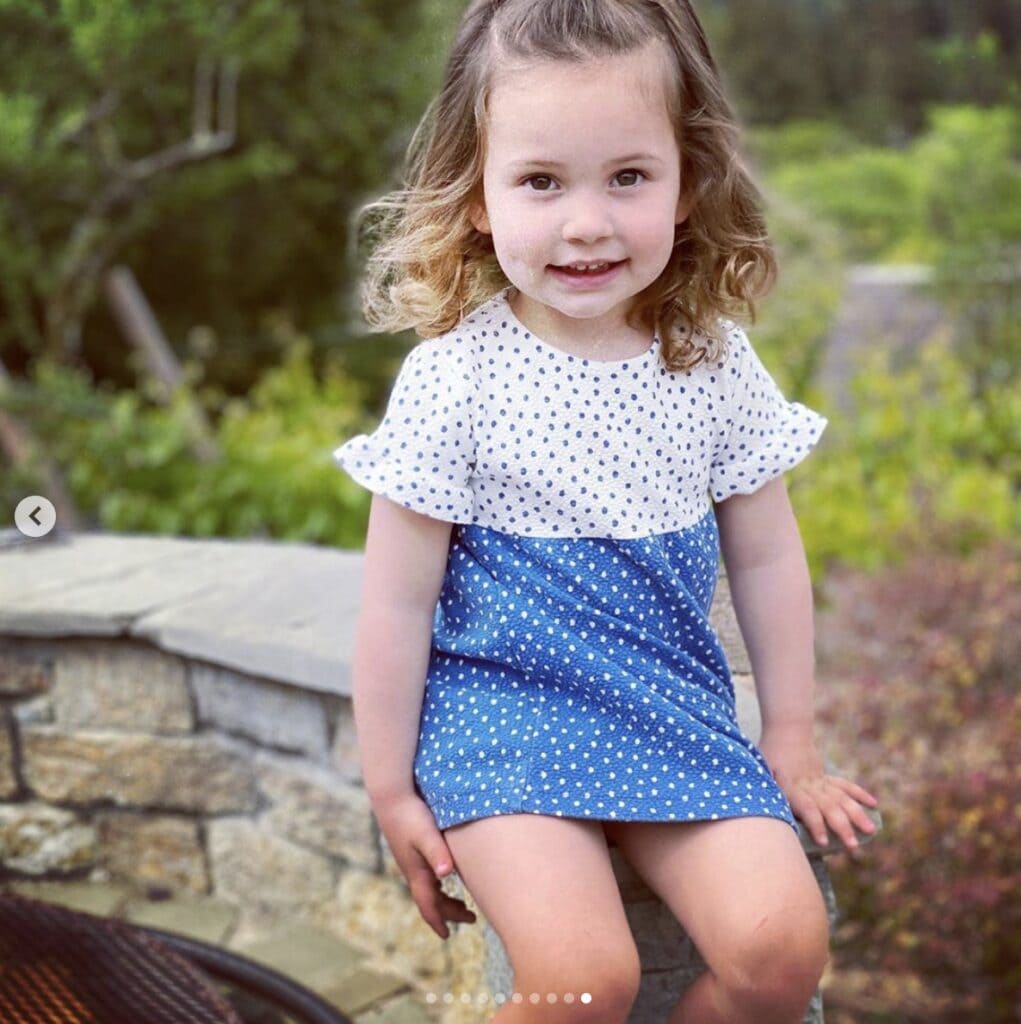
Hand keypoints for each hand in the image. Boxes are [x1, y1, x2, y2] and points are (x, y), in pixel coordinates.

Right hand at [371, 791, 476, 939]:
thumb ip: (437, 853)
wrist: (391, 796)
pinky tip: (447, 875)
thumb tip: (447, 874)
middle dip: (448, 912)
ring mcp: (410, 860)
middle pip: (430, 900)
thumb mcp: (427, 834)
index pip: (428, 905)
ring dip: (444, 899)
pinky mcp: (411, 849)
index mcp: (417, 871)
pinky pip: (426, 876)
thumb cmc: (411, 814)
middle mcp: (412, 870)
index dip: (438, 922)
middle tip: (470, 918)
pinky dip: (439, 885)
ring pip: (428, 888)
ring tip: (462, 904)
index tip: (448, 936)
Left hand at [757, 730, 879, 854]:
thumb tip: (763, 812)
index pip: (807, 808)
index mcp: (791, 787)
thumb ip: (764, 791)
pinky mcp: (826, 777)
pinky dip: (860, 794)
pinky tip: (873, 804)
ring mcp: (820, 781)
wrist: (786, 729)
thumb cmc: (768, 755)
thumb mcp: (760, 772)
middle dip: (842, 828)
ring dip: (857, 815)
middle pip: (829, 807)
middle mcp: (810, 785)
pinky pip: (845, 785)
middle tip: (853, 846)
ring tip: (870, 831)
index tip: (824, 842)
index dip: (816, 824)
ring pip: (842, 798)